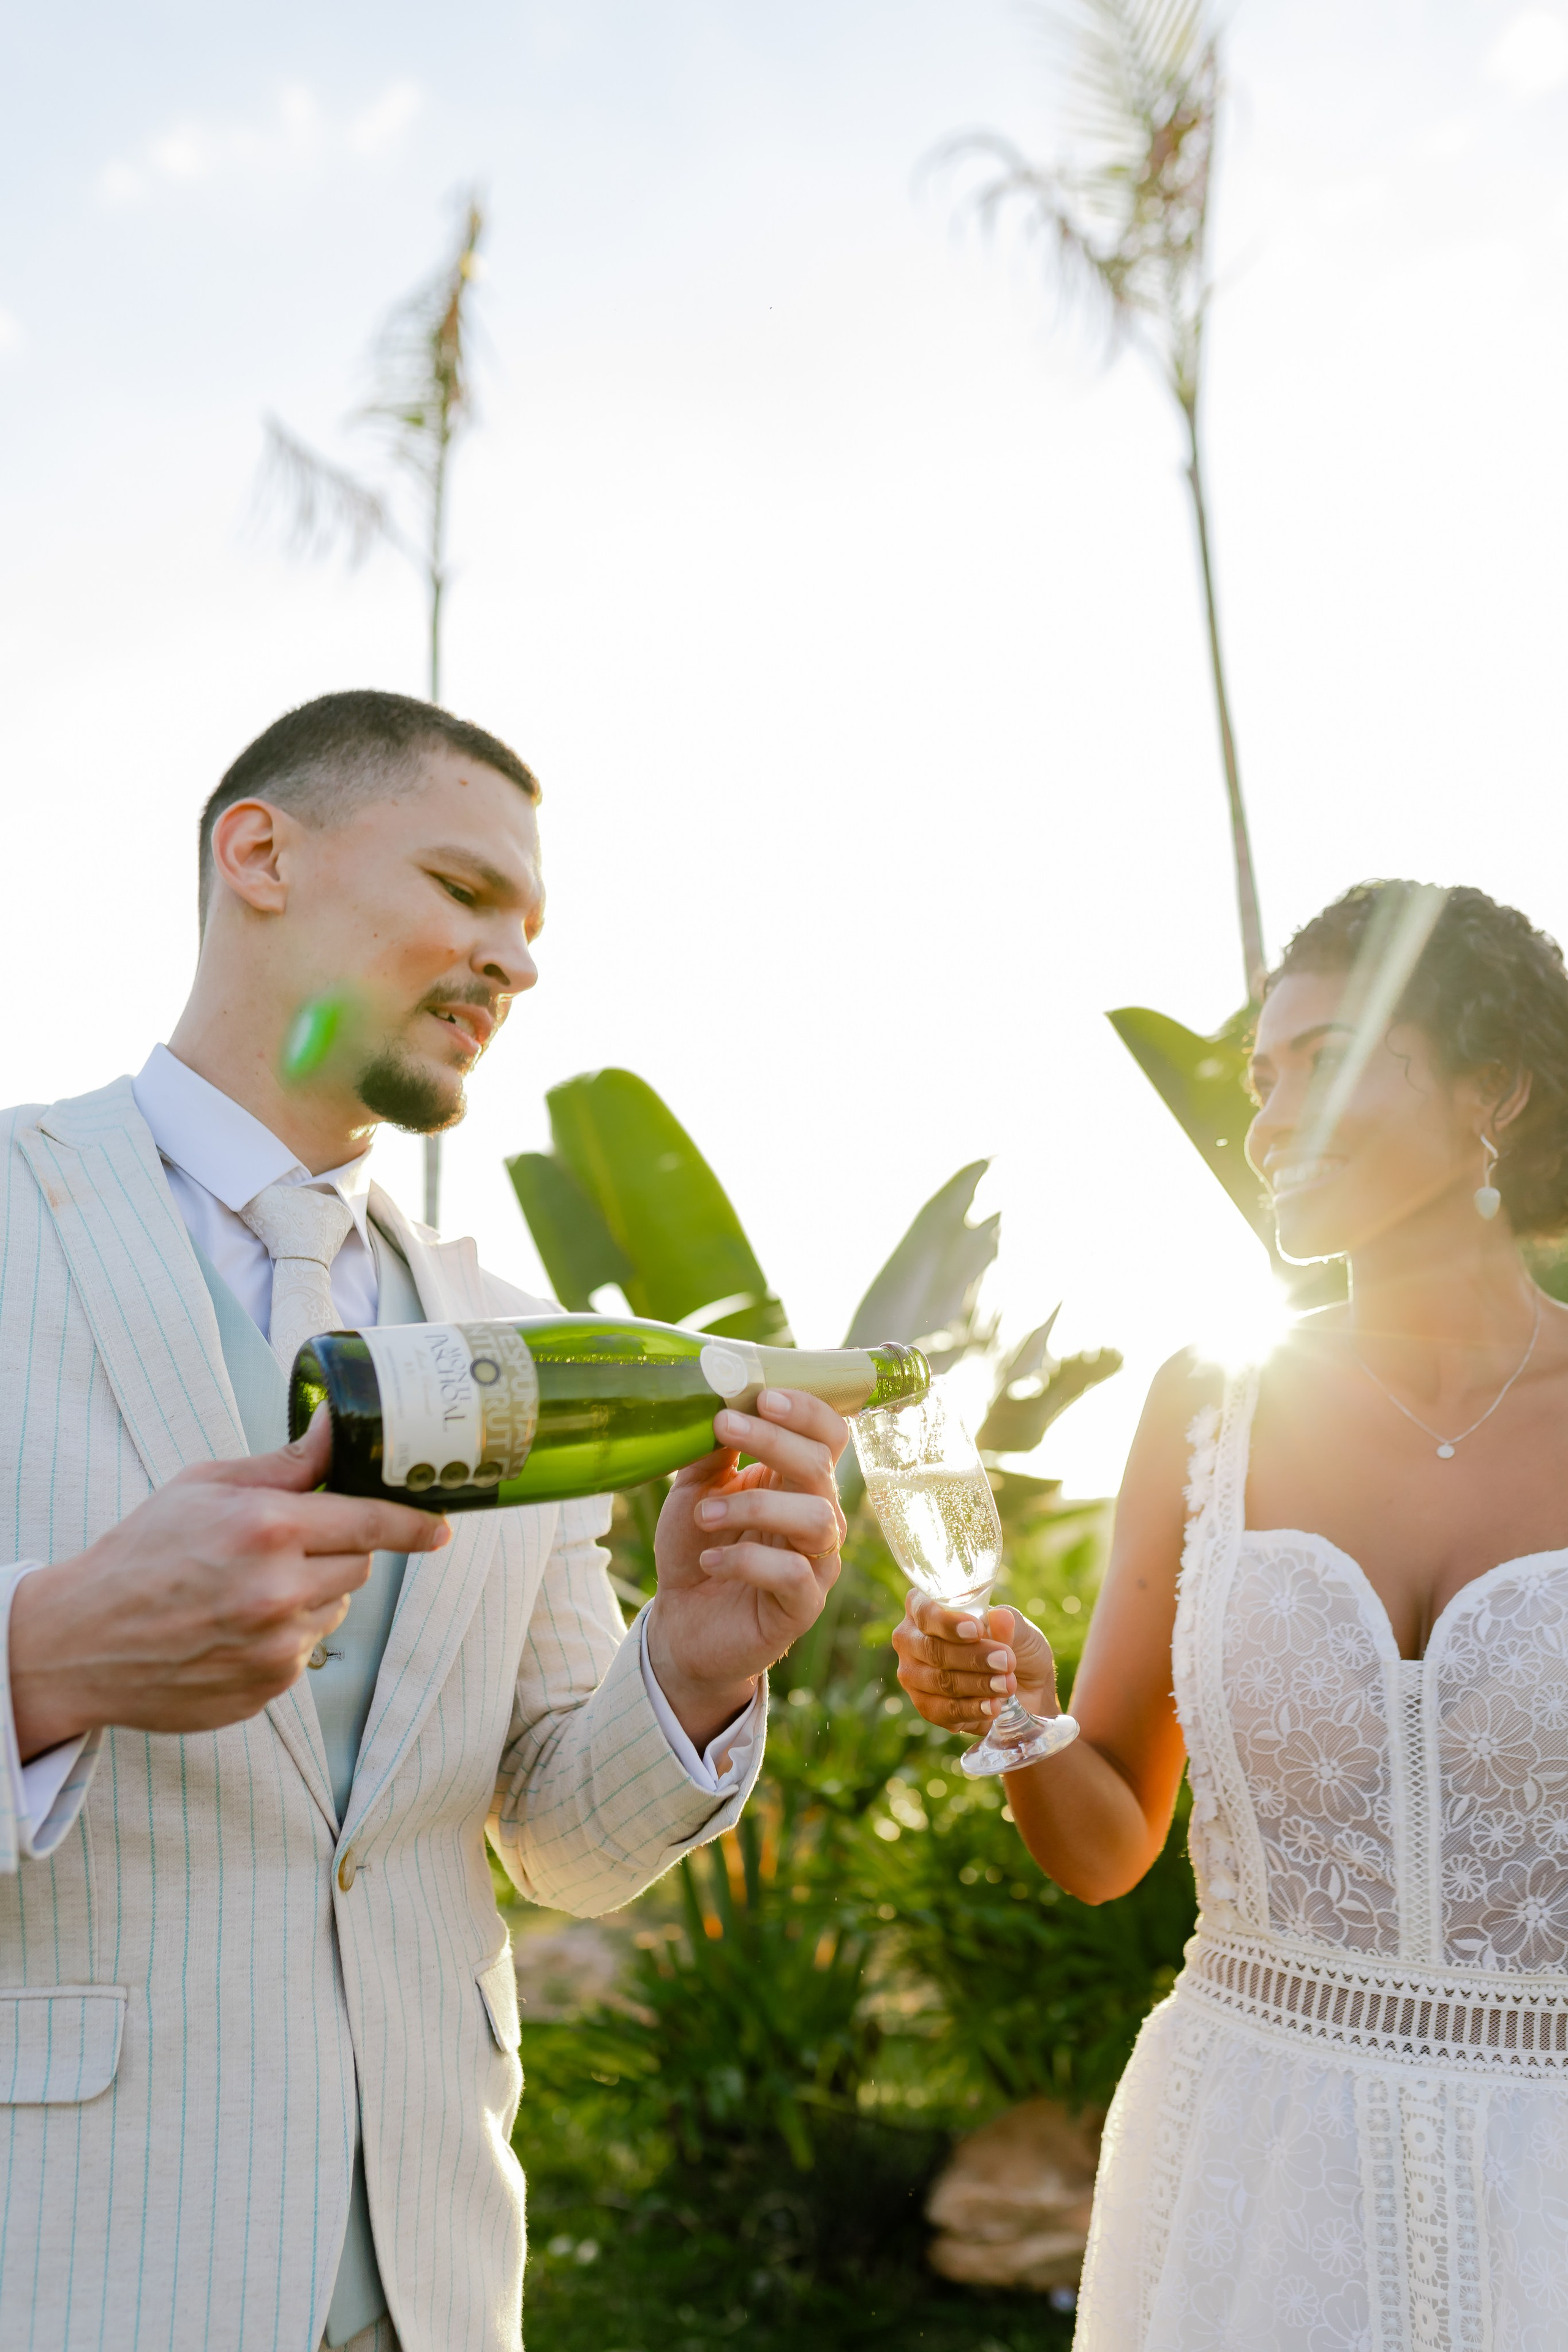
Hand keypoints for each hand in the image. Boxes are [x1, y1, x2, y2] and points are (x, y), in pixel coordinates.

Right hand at [9, 1411, 450, 1758]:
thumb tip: (340, 1427)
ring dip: (311, 1594)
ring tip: (246, 1589)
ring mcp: (277, 1647)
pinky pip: (306, 1650)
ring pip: (335, 1608)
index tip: (441, 1525)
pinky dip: (284, 1636)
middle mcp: (279, 1591)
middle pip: (360, 1566)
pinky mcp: (269, 1687)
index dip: (413, 1522)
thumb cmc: (140, 1553)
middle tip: (284, 1546)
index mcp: (267, 1529)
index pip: (372, 1522)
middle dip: (336, 1551)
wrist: (80, 1642)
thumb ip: (285, 1465)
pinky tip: (233, 1628)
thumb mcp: (205, 1487)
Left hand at [646, 1388, 848, 1751]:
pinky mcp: (803, 1606)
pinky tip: (710, 1560)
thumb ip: (711, 1452)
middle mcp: (818, 1516)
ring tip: (705, 1514)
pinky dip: (747, 1561)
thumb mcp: (694, 1491)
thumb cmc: (697, 1548)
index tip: (759, 1395)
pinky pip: (794, 1575)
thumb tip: (722, 1404)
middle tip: (724, 1426)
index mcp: (797, 1481)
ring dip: (755, 1505)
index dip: (805, 1410)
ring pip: (816, 1519)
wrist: (682, 1624)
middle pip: (821, 1466)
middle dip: (773, 1440)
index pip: (827, 1435)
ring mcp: (817, 1563)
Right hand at [892, 1594, 1059, 1735]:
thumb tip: (999, 1617)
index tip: (976, 1630)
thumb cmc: (1016, 1648)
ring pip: (938, 1681)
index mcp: (925, 1608)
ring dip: (976, 1684)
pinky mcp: (926, 1707)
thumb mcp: (1020, 1631)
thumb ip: (1008, 1625)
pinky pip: (942, 1711)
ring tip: (1007, 1684)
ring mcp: (914, 1675)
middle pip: (930, 1649)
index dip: (947, 1622)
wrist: (1029, 1689)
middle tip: (1006, 1661)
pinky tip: (993, 1706)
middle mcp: (912, 1640)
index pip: (923, 1611)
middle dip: (971, 1657)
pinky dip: (970, 1709)